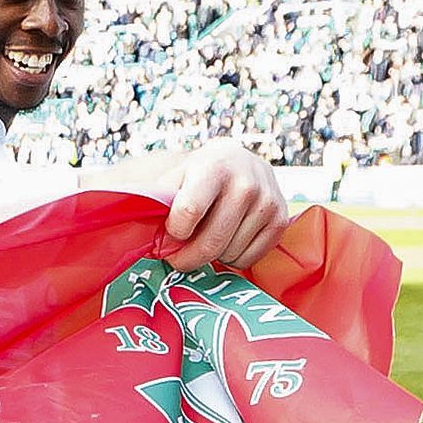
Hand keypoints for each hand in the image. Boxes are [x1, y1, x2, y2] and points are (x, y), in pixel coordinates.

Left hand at [156, 139, 290, 270]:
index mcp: (214, 167)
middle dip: (186, 258)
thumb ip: (157, 203)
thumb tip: (141, 234)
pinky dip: (232, 258)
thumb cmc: (195, 176)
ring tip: (205, 238)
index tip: (169, 232)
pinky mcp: (281, 220)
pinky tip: (226, 239)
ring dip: (211, 256)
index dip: (173, 231)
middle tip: (176, 257)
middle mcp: (246, 182)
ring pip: (229, 254)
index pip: (189, 212)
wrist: (236, 163)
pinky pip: (249, 259)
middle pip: (211, 242)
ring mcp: (268, 201)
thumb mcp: (173, 178)